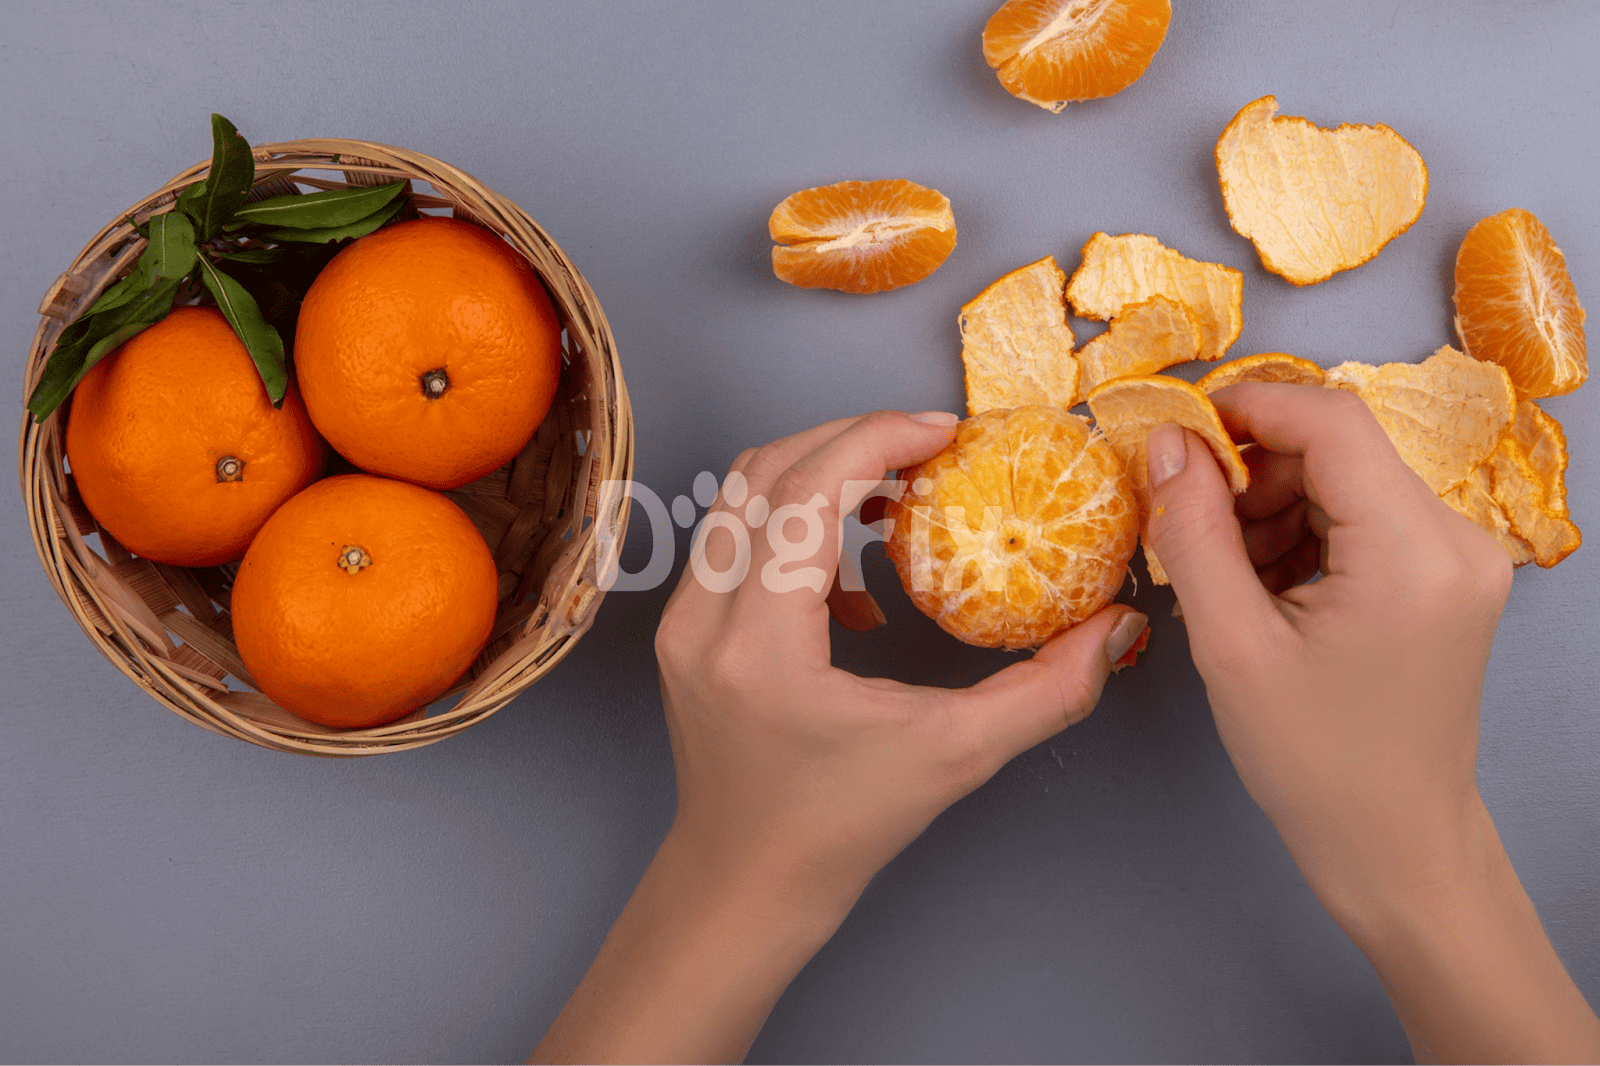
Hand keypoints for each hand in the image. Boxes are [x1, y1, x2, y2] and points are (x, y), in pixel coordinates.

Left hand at [532, 410, 1145, 1063]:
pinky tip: (856, 582)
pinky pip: (735, 539)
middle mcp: (704, 621)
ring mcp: (683, 623)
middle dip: (852, 440)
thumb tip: (1116, 630)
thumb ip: (1045, 691)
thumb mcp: (954, 757)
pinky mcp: (685, 631)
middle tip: (928, 448)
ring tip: (898, 495)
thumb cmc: (837, 831)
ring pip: (741, 497)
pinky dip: (795, 525)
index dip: (878, 439)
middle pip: (765, 472)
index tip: (944, 431)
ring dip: (820, 475)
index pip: (806, 493)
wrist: (746, 886)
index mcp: (759, 646)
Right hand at [1144, 382, 1599, 1063]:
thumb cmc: (1315, 764)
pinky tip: (1262, 588)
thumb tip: (1166, 444)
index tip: (1176, 428)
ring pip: (1344, 482)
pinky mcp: (1447, 577)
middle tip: (1185, 523)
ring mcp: (1459, 558)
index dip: (1247, 407)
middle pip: (1337, 450)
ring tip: (1222, 575)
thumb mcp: (1232, 644)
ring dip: (1270, 507)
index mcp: (1414, 552)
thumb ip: (1193, 530)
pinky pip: (1362, 519)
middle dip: (1250, 473)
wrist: (1394, 846)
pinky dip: (1302, 534)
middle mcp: (1455, 539)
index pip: (1332, 421)